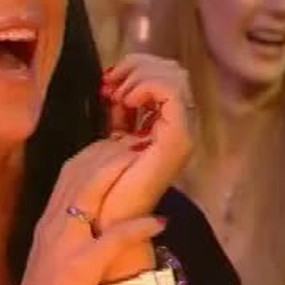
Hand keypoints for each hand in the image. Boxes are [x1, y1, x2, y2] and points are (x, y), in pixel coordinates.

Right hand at [0, 136, 166, 284]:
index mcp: (47, 224)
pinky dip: (138, 226)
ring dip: (121, 173)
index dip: (95, 153)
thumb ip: (67, 237)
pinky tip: (159, 221)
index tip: (119, 143)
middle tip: (139, 141)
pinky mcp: (79, 268)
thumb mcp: (52, 261)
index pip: (69, 173)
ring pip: (92, 193)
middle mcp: (52, 227)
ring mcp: (64, 245)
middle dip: (111, 152)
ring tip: (147, 161)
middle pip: (80, 173)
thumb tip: (93, 221)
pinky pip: (112, 238)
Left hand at [97, 53, 194, 228]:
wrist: (105, 218)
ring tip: (117, 96)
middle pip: (173, 70)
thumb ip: (120, 111)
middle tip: (110, 85)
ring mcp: (180, 133)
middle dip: (136, 66)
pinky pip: (171, 94)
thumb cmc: (104, 183)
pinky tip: (126, 100)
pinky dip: (147, 86)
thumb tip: (114, 84)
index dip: (135, 67)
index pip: (165, 74)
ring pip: (175, 76)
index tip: (107, 82)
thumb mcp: (111, 135)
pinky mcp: (177, 140)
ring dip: (139, 75)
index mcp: (163, 124)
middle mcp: (177, 126)